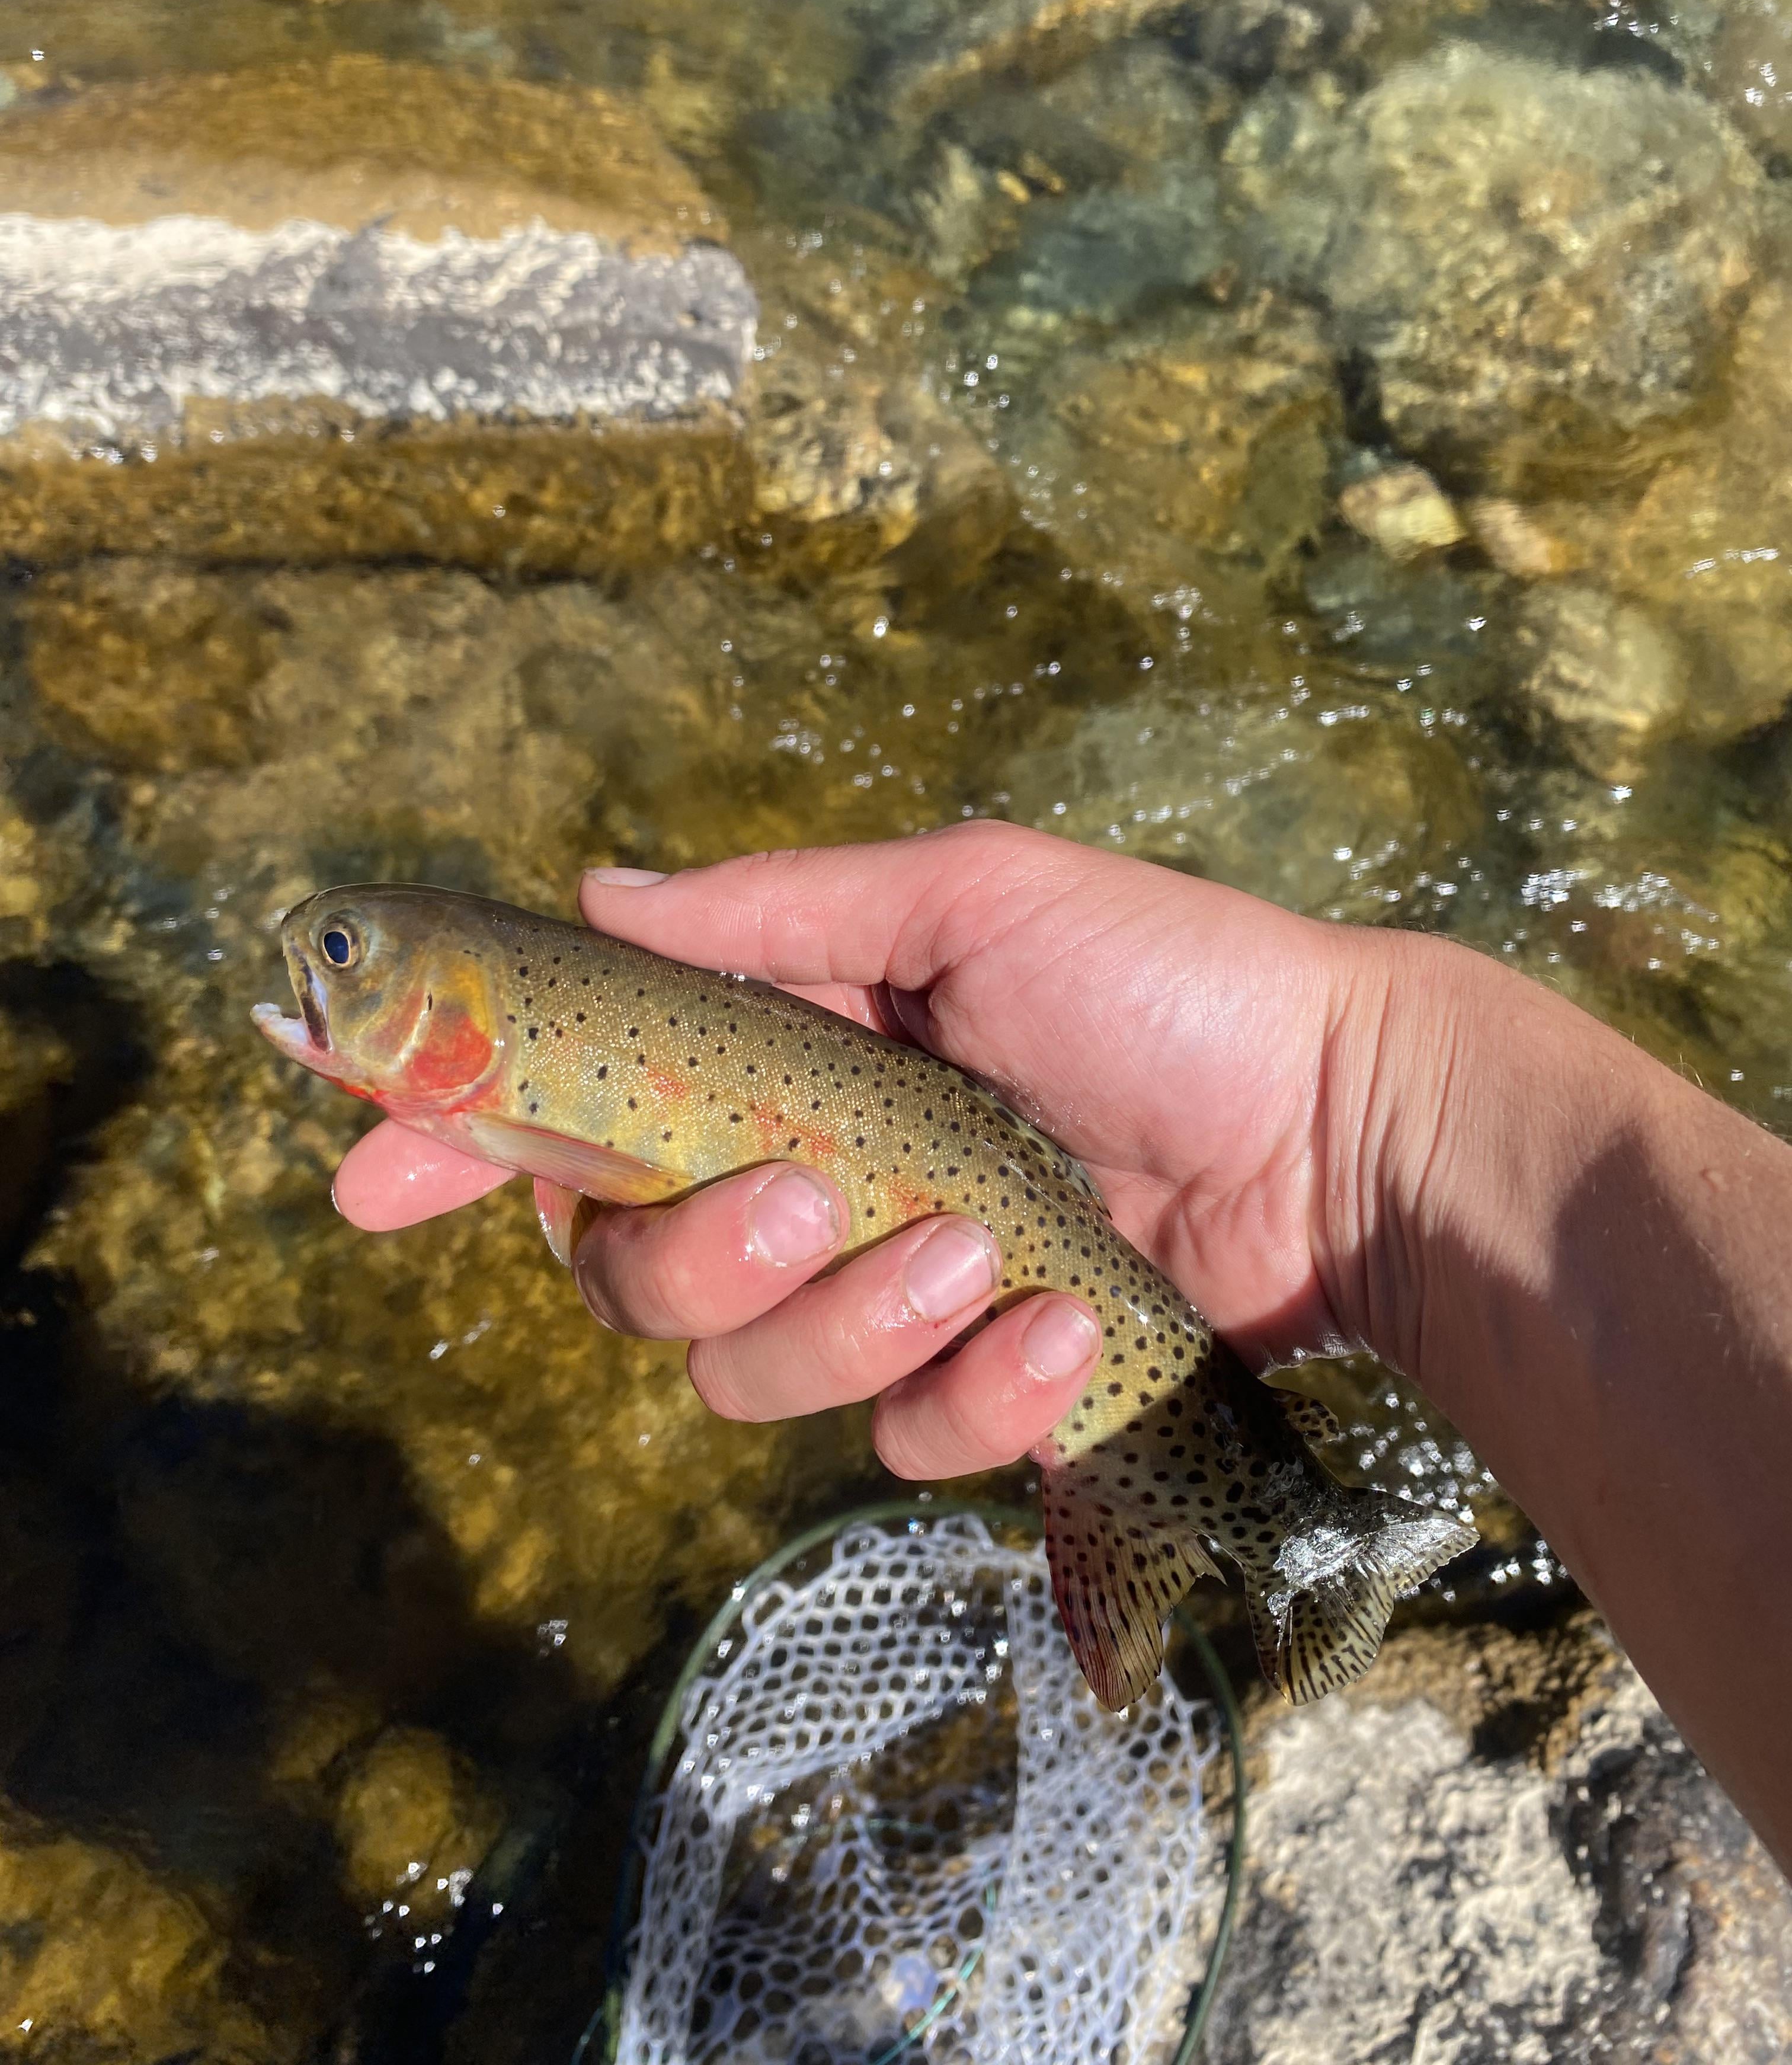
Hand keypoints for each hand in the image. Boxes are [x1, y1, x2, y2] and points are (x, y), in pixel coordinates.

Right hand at [333, 823, 1423, 1477]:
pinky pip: (903, 1440)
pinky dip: (982, 1392)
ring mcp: (886, 1297)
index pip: (582, 1116)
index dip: (464, 1146)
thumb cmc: (1166, 980)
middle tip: (817, 1193)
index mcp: (785, 1060)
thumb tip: (594, 894)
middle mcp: (807, 1182)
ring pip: (750, 1377)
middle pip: (632, 1278)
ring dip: (855, 1322)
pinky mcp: (974, 1394)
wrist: (1343, 1119)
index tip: (372, 1175)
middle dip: (700, 1255)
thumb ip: (774, 915)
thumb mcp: (972, 899)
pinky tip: (1067, 1328)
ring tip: (990, 1255)